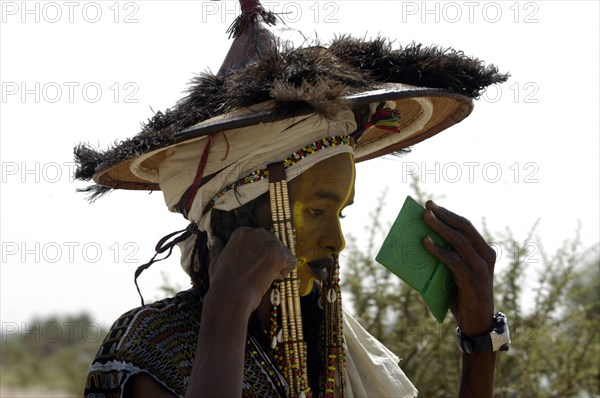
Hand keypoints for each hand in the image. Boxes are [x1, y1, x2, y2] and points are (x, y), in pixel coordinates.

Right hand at [207, 227, 296, 312]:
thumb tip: (215, 239)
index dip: (255, 259)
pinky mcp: (281, 255)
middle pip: (273, 247)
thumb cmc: (222, 282)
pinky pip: (291, 263)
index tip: (247, 269)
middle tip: (255, 274)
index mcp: (242, 232)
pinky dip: (284, 274)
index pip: (259, 243)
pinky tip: (269, 279)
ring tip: (260, 277)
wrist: (231, 295)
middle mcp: (258, 232)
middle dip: (268, 261)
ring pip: (282, 255)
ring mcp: (271, 243)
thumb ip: (218, 248)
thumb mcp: (216, 261)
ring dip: (275, 267)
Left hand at [422, 201, 495, 335]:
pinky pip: (453, 260)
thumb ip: (447, 257)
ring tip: (425, 218)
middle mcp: (485, 256)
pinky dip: (438, 250)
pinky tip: (425, 243)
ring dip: (439, 227)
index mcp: (484, 251)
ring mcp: (480, 268)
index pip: (466, 226)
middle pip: (463, 229)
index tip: (432, 205)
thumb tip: (421, 240)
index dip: (449, 214)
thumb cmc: (463, 295)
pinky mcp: (471, 279)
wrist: (476, 323)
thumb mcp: (456, 272)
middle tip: (426, 206)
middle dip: (443, 216)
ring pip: (458, 241)